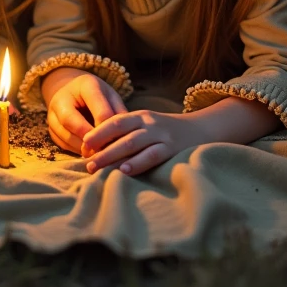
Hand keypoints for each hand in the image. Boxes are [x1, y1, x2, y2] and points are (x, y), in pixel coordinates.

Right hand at [42, 69, 127, 153]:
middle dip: (92, 140)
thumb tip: (125, 135)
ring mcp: (52, 115)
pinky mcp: (51, 130)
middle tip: (107, 152)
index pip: (97, 110)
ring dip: (85, 149)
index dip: (108, 128)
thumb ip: (118, 113)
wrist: (73, 91)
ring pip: (66, 137)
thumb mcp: (111, 96)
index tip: (119, 140)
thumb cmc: (98, 95)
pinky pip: (63, 145)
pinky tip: (90, 154)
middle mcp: (62, 99)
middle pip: (72, 122)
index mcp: (85, 85)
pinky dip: (77, 152)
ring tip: (101, 156)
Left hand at [81, 110, 208, 174]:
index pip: (114, 122)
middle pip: (119, 133)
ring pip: (132, 143)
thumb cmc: (167, 132)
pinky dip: (137, 163)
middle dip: (100, 147)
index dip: (98, 133)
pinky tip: (124, 171)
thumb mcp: (148, 126)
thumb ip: (129, 134)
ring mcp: (161, 134)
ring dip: (112, 155)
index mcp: (140, 115)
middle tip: (85, 162)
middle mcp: (149, 122)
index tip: (83, 146)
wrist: (203, 129)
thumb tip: (100, 151)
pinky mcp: (172, 149)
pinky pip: (152, 155)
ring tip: (97, 167)